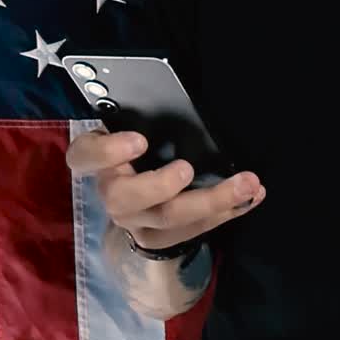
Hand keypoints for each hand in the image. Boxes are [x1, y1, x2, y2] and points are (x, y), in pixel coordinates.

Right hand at [65, 128, 265, 250]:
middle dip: (161, 185)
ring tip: (246, 185)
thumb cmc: (135, 150)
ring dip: (212, 200)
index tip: (139, 140)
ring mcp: (136, 221)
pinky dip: (229, 211)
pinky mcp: (162, 239)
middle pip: (126, 197)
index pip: (85, 156)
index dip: (108, 151)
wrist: (134, 199)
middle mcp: (112, 194)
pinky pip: (196, 229)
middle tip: (187, 169)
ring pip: (168, 219)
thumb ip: (140, 119)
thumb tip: (174, 101)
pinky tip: (254, 196)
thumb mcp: (130, 129)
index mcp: (97, 161)